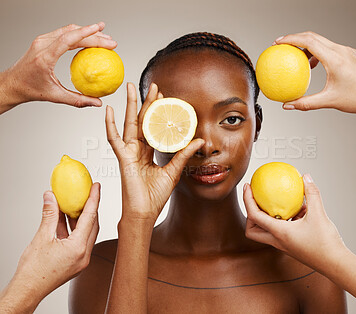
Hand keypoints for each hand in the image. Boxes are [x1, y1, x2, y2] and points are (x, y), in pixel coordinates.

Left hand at [0, 22, 116, 112]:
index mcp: (45, 57)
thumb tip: (97, 103)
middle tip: (111, 41)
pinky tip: (90, 40)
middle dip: (94, 34)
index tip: (101, 30)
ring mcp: (42, 40)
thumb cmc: (32, 90)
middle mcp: (42, 45)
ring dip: (87, 32)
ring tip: (104, 38)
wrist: (13, 83)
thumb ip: (78, 100)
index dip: (86, 33)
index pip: (68, 39)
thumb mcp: (56, 97)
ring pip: (68, 30)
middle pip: (72, 33)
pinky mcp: (43, 40)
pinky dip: (78, 35)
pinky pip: (63, 34)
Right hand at [0, 183, 100, 311]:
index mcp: (78, 248)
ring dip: (80, 218)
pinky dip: (74, 229)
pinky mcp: (77, 262)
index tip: (96, 187)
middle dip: (90, 208)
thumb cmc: (34, 271)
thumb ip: (49, 215)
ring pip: (86, 233)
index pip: (90, 217)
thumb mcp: (41, 237)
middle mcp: (84, 255)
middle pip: (92, 225)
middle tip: (87, 193)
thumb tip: (51, 197)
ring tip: (73, 204)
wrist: (28, 290)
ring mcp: (82, 260)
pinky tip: (64, 220)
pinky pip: (79, 240)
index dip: (94, 199)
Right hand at [106, 83, 204, 223]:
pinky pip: (114, 139)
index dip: (159, 112)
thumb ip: (183, 155)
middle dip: (148, 103)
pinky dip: (110, 124)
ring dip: (130, 105)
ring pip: (129, 124)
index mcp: (148, 152)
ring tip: (130, 87)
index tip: (165, 98)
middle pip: (142, 120)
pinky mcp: (122, 158)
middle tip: (154, 86)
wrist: (144, 212)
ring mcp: (129, 152)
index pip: (154, 126)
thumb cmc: (155, 196)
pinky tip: (110, 110)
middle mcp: (138, 149)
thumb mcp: (173, 171)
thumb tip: (198, 141)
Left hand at [243, 174, 345, 270]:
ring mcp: (283, 245)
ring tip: (274, 203)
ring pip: (265, 232)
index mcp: (279, 233)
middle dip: (249, 215)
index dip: (247, 199)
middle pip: (252, 230)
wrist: (336, 265)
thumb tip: (306, 177)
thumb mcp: (319, 214)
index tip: (248, 186)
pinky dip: (282, 221)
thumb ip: (312, 194)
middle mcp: (277, 241)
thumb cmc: (327, 244)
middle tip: (256, 200)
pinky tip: (297, 211)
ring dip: (265, 218)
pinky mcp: (291, 247)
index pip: (254, 215)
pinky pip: (280, 232)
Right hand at [274, 31, 355, 116]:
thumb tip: (288, 105)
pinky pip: (330, 48)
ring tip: (295, 57)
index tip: (278, 43)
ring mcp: (347, 51)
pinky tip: (312, 66)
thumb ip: (305, 103)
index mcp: (335, 59)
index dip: (291, 39)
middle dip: (295, 38)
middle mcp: (342, 51)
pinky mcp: (351, 55)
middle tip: (281, 45)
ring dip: (306, 46)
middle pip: (313, 36)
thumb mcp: (329, 101)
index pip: (309, 41)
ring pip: (322, 41)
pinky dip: (317, 52)